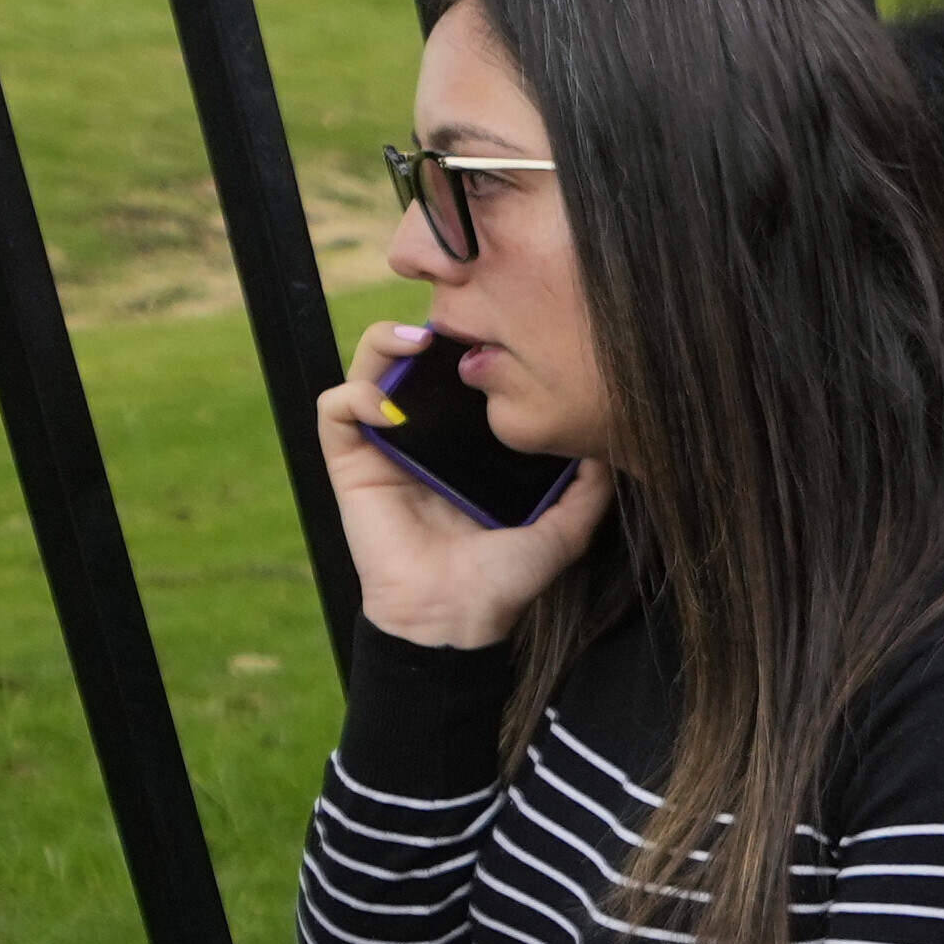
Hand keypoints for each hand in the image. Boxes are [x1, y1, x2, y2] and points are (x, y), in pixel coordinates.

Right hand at [318, 317, 614, 652]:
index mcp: (466, 449)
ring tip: (415, 342)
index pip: (459, 382)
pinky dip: (352, 394)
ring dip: (382, 346)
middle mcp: (423, 441)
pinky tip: (383, 404)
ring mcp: (383, 449)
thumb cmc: (504, 580)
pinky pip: (334, 410)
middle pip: (411, 366)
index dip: (468, 351)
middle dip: (424, 333)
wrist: (457, 618)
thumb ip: (588, 490)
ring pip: (366, 373)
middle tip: (450, 325)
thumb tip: (610, 449)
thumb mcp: (563, 530)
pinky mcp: (349, 464)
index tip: (494, 333)